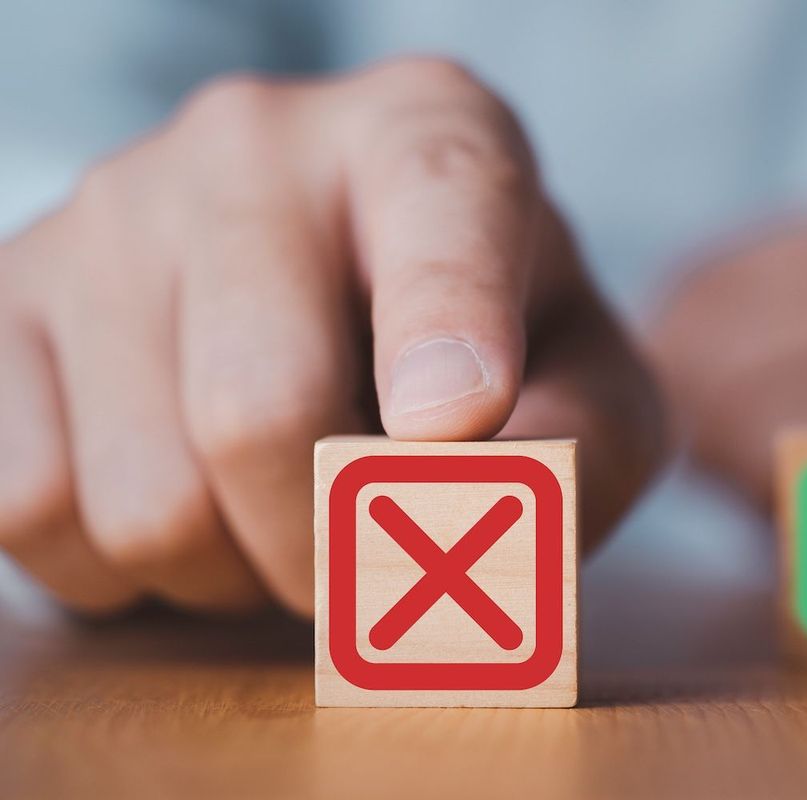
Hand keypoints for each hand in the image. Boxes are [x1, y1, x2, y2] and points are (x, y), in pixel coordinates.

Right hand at [0, 59, 662, 615]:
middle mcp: (253, 142)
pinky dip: (125, 568)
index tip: (455, 418)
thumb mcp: (589, 392)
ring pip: (146, 501)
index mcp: (427, 133)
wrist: (351, 312)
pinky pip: (32, 509)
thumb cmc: (493, 355)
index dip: (445, 324)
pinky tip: (190, 497)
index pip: (441, 205)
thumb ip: (583, 447)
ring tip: (278, 515)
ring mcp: (111, 212)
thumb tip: (470, 509)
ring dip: (234, 572)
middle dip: (333, 550)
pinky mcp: (4, 294)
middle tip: (368, 553)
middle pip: (263, 413)